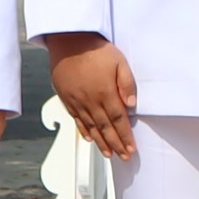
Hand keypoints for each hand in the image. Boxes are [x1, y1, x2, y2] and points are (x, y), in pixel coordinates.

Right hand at [47, 31, 139, 160]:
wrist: (69, 41)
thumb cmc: (97, 50)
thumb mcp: (120, 62)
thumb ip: (127, 84)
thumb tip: (131, 106)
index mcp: (105, 93)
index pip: (118, 120)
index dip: (125, 136)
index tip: (132, 149)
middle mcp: (90, 101)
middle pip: (105, 128)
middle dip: (116, 144)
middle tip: (124, 157)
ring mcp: (77, 101)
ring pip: (91, 127)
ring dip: (101, 142)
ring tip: (109, 154)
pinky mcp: (67, 98)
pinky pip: (76, 119)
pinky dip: (84, 131)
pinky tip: (90, 139)